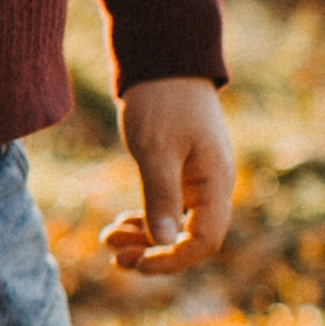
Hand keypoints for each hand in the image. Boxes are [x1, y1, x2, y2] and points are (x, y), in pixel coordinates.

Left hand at [105, 77, 234, 272]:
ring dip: (144, 239)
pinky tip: (120, 224)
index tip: (137, 263)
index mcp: (215, 183)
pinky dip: (145, 220)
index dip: (173, 260)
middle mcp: (212, 187)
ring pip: (176, 226)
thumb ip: (161, 196)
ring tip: (109, 240)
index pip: (204, 241)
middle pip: (189, 239)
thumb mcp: (156, 150)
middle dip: (153, 252)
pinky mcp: (180, 174)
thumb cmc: (162, 102)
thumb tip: (164, 242)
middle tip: (114, 256)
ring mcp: (197, 181)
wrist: (162, 61)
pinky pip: (167, 209)